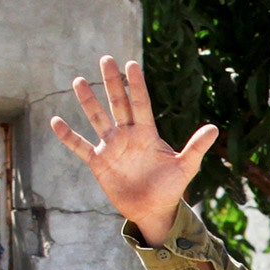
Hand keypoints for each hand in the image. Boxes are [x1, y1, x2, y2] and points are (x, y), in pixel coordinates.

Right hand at [49, 56, 218, 241]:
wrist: (154, 210)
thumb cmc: (171, 188)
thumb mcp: (186, 167)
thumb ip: (196, 147)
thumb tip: (214, 128)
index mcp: (147, 134)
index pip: (141, 103)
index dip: (136, 85)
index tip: (131, 64)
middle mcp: (127, 135)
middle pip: (118, 104)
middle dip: (112, 83)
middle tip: (106, 59)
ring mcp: (111, 147)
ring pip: (97, 118)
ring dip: (88, 101)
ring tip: (79, 81)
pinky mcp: (99, 162)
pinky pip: (80, 146)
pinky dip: (68, 136)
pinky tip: (55, 122)